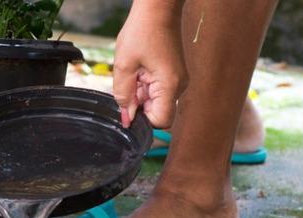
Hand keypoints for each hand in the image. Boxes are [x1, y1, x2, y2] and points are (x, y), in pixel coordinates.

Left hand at [113, 0, 187, 127]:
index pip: (161, 121)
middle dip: (138, 104)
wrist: (157, 9)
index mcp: (170, 85)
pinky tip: (137, 70)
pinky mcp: (173, 75)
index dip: (142, 120)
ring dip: (139, 93)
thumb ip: (123, 94)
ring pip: (155, 101)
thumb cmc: (142, 31)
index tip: (126, 108)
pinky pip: (157, 89)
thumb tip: (126, 117)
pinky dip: (144, 85)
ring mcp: (177, 80)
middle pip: (157, 111)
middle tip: (128, 82)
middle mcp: (179, 86)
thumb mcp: (124, 65)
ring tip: (133, 71)